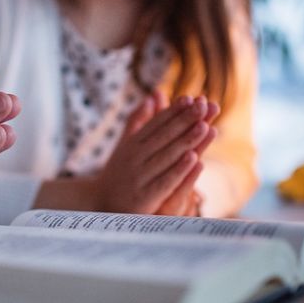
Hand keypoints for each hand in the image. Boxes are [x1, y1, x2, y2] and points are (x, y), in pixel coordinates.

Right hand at [92, 92, 214, 213]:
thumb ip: (138, 122)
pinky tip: (194, 159)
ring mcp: (139, 177)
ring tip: (204, 126)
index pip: (156, 124)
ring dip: (186, 140)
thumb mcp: (124, 145)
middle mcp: (134, 158)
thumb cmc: (117, 173)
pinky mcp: (144, 197)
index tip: (191, 98)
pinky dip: (179, 170)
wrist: (99, 205)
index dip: (174, 111)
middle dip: (184, 120)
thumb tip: (151, 97)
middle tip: (203, 105)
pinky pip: (165, 181)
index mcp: (132, 144)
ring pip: (167, 156)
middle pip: (164, 136)